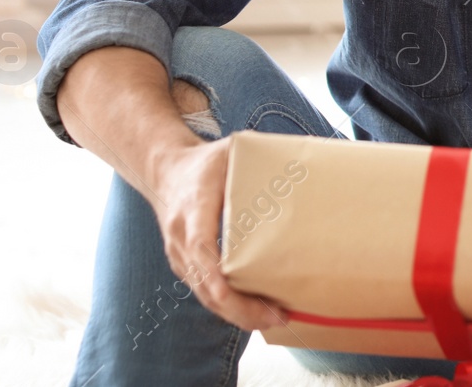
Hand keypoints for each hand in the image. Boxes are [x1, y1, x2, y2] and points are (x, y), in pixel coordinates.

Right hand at [147, 137, 287, 331]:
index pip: (202, 250)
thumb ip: (262, 160)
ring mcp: (179, 255)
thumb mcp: (231, 152)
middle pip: (205, 285)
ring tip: (273, 318)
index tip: (237, 294)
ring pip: (204, 295)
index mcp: (194, 209)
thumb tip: (308, 162)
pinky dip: (228, 306)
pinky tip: (254, 311)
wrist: (164, 171)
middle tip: (276, 316)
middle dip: (239, 307)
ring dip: (236, 313)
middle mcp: (181, 237)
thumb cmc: (205, 162)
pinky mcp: (184, 264)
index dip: (218, 277)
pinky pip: (204, 292)